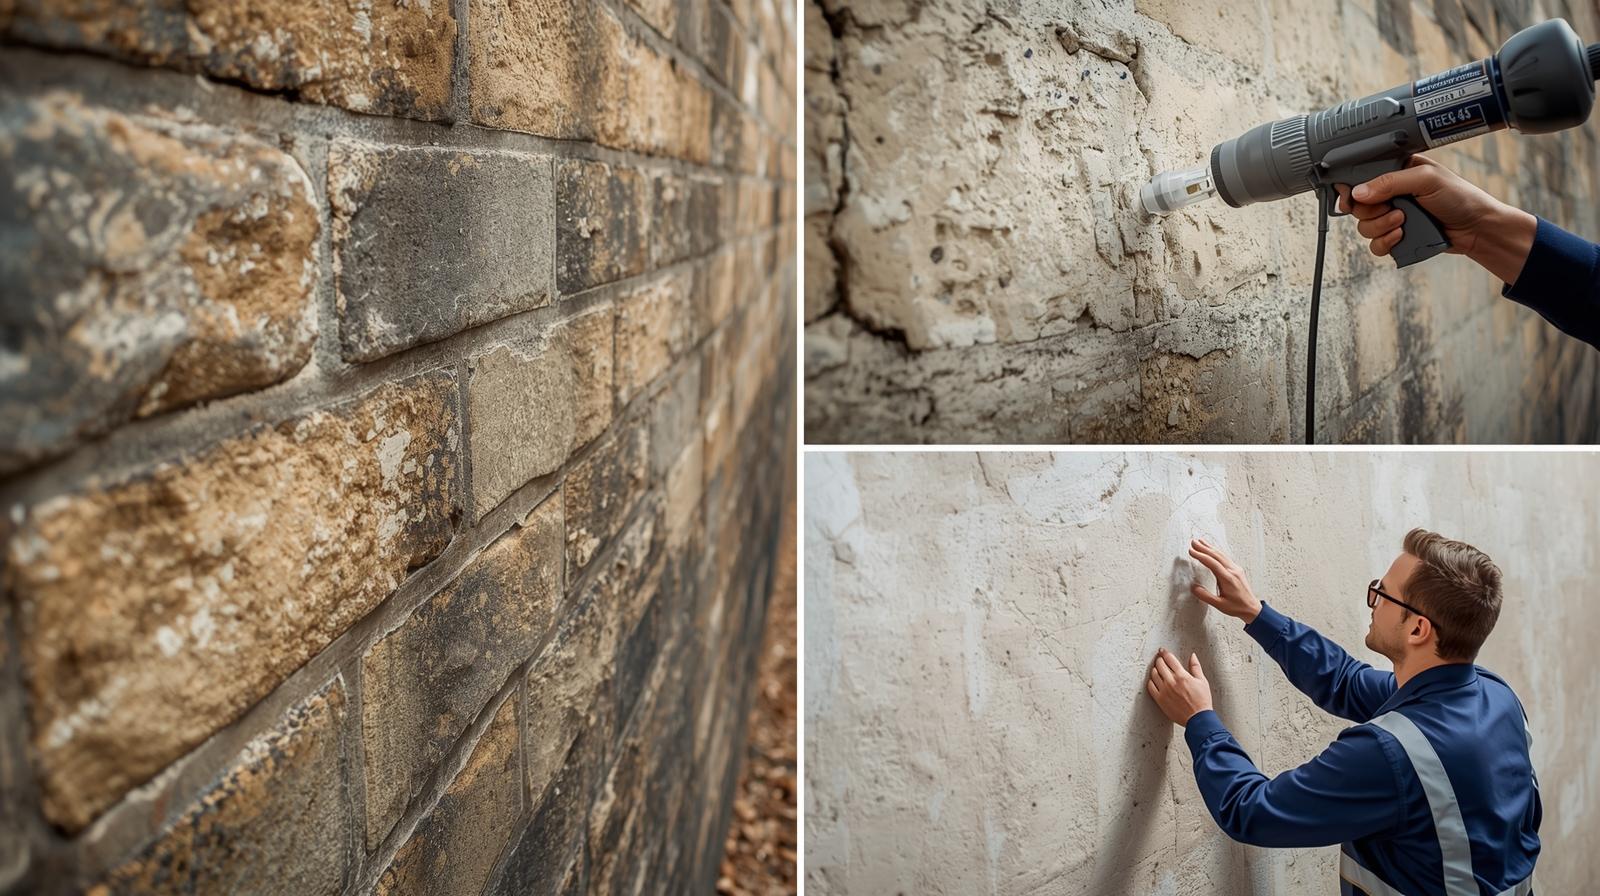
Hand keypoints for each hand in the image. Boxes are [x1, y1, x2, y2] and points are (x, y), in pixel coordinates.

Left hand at [1145, 648, 1213, 725]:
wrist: (1198, 718)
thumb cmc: (1202, 701)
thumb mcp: (1202, 681)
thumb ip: (1196, 667)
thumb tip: (1192, 656)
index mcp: (1182, 676)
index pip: (1169, 659)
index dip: (1164, 653)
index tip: (1162, 651)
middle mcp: (1171, 682)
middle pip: (1159, 664)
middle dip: (1159, 659)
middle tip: (1160, 659)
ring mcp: (1164, 691)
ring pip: (1153, 674)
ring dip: (1155, 669)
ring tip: (1157, 669)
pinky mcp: (1160, 700)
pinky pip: (1150, 686)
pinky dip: (1151, 681)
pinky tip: (1154, 681)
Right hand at [1187, 538, 1261, 622]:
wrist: (1251, 608)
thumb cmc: (1237, 607)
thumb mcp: (1219, 605)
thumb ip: (1205, 596)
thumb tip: (1193, 587)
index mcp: (1228, 579)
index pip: (1212, 563)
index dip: (1201, 556)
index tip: (1191, 551)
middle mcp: (1233, 571)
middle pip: (1216, 556)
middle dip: (1204, 548)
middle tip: (1193, 542)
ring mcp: (1236, 569)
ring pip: (1221, 555)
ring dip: (1210, 548)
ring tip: (1201, 542)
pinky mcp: (1237, 570)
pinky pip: (1225, 558)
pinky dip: (1216, 552)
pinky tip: (1212, 550)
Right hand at [1334, 154, 1535, 283]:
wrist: (1477, 228)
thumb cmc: (1459, 196)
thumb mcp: (1425, 179)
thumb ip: (1389, 182)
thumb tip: (1358, 192)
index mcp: (1396, 172)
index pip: (1360, 178)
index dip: (1351, 189)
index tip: (1351, 198)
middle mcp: (1391, 194)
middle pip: (1357, 206)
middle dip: (1371, 211)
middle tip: (1392, 208)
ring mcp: (1392, 216)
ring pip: (1363, 227)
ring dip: (1381, 227)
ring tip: (1404, 222)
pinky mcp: (1396, 236)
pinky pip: (1374, 245)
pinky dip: (1385, 243)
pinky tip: (1402, 235)